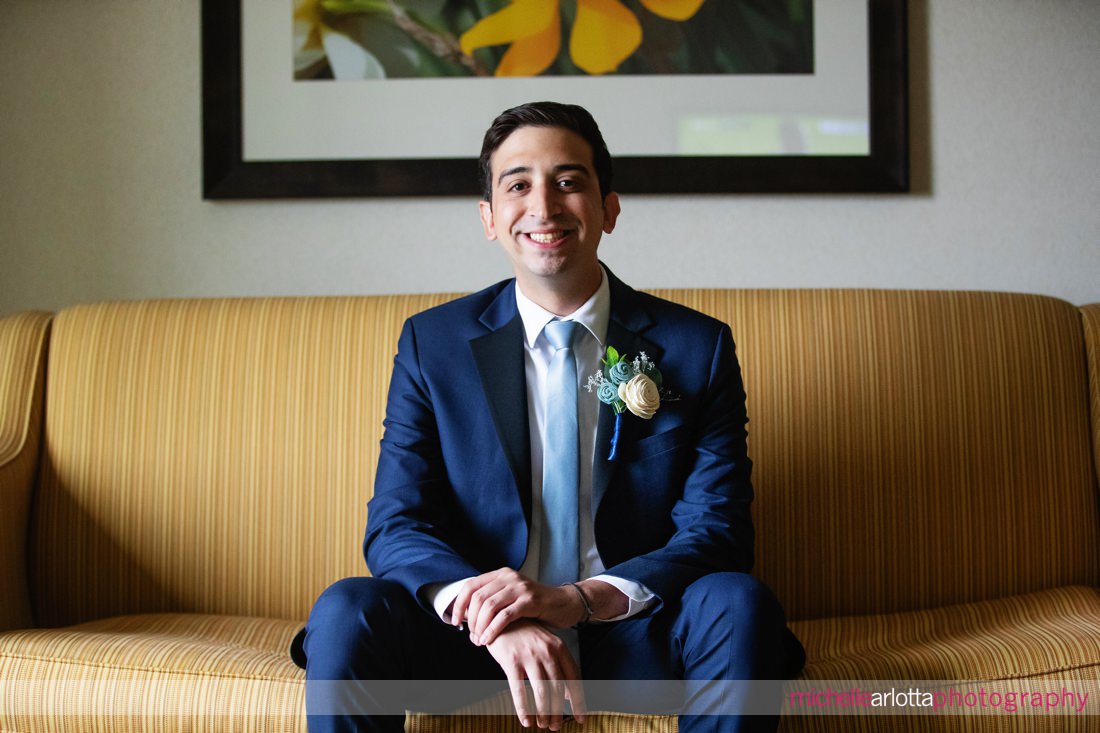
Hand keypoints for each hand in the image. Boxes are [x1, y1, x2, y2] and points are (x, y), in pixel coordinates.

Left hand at [451, 568, 582, 644]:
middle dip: (470, 620)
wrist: (564, 604)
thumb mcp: (511, 598)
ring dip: (480, 626)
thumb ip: (492, 601)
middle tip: (472, 636)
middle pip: (478, 597)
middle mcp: (509, 577)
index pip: (470, 586)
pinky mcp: (530, 601)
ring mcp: (520, 587)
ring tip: (479, 640)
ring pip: (489, 606)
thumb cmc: (535, 606)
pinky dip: (492, 630)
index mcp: (501, 574)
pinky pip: (504, 616)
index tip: (454, 622)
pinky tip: (489, 640)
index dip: (458, 605)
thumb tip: (465, 617)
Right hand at [485, 620, 586, 729]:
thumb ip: (558, 666)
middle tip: (555, 727)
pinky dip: (524, 709)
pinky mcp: (511, 661)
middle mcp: (547, 652)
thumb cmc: (523, 633)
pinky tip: (526, 720)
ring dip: (544, 713)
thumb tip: (567, 695)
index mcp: (559, 647)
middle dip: (558, 712)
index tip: (580, 718)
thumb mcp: (545, 644)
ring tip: (543, 725)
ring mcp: (530, 656)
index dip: (578, 701)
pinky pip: (519, 691)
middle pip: (558, 689)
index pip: (573, 679)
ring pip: (542, 692)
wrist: (499, 616)